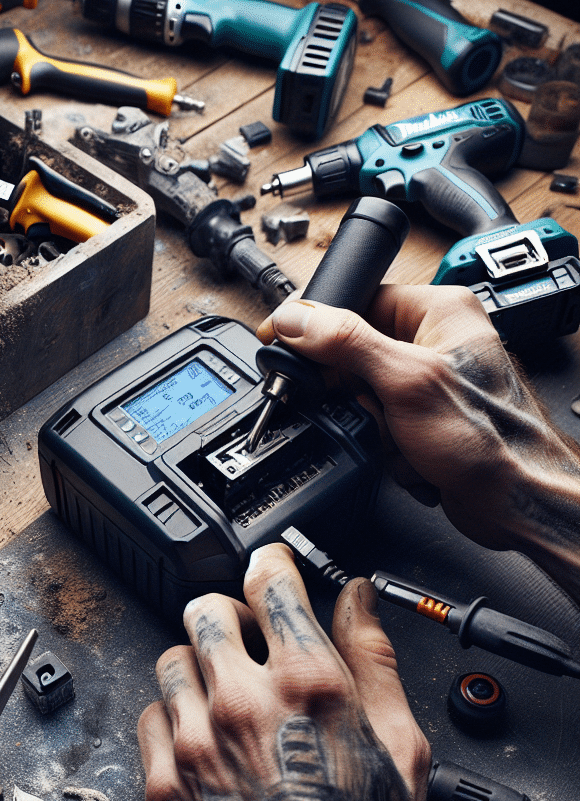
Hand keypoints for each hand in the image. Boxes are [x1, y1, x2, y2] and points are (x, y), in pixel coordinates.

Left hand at [138, 545, 434, 800]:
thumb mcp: (400, 746)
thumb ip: (372, 658)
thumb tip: (357, 600)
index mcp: (308, 685)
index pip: (270, 583)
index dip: (270, 561)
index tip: (269, 564)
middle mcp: (243, 704)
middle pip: (204, 609)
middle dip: (227, 614)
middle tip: (244, 637)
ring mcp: (194, 742)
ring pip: (172, 660)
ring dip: (197, 667)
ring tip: (222, 695)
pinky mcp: (161, 781)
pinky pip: (148, 715)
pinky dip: (171, 717)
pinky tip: (199, 738)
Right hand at [255, 285, 579, 597]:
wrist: (516, 501)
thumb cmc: (490, 439)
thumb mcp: (405, 382)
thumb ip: (346, 344)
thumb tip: (297, 320)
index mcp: (438, 312)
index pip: (357, 300)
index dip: (317, 326)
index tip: (285, 344)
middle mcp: (434, 341)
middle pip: (352, 354)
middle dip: (355, 396)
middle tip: (374, 411)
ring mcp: (428, 382)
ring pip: (360, 396)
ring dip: (371, 426)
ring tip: (401, 437)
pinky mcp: (421, 418)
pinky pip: (375, 424)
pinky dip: (384, 446)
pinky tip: (411, 454)